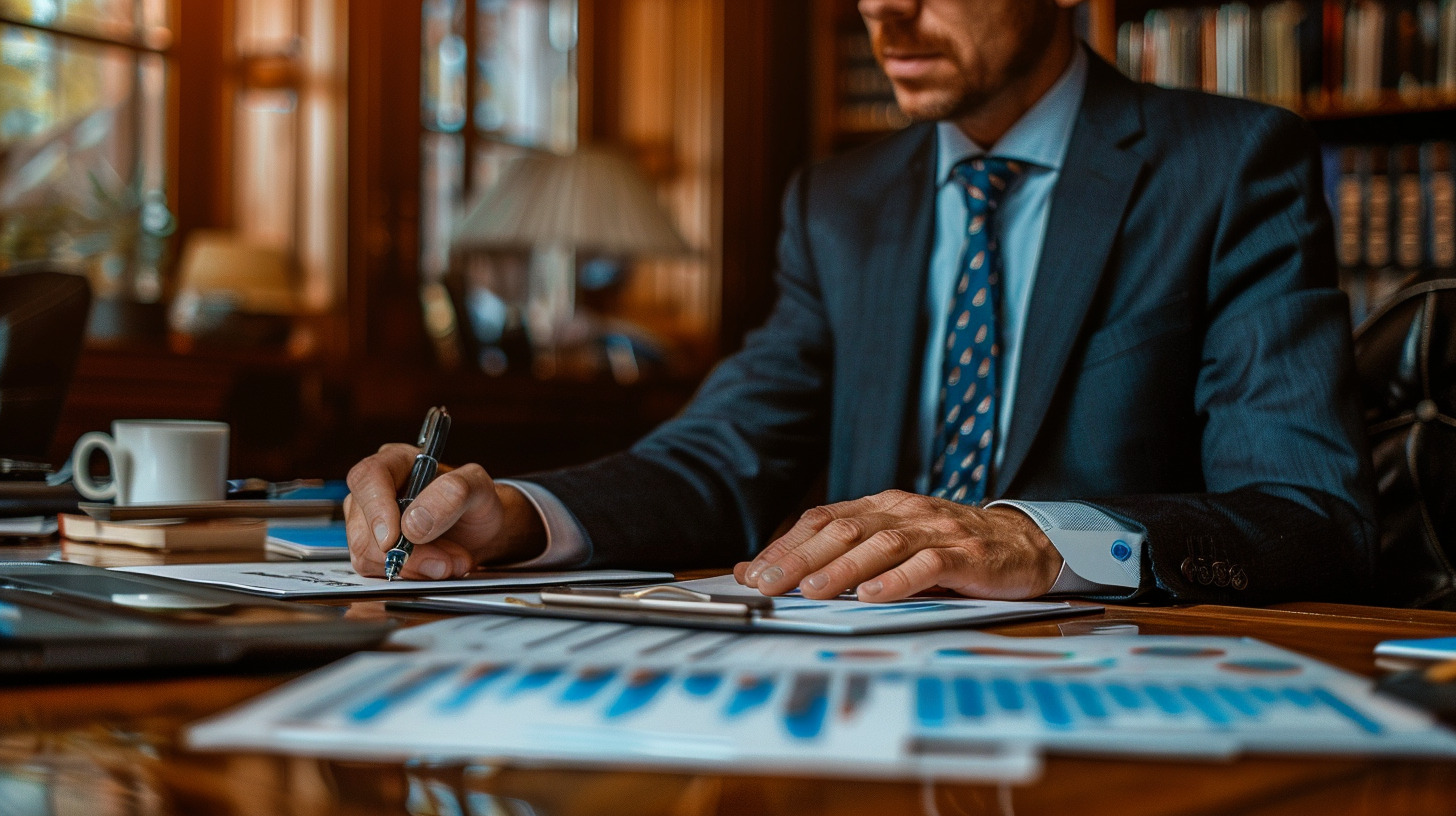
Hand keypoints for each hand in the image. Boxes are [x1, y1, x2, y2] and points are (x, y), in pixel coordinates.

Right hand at [344, 443, 545, 579]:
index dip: (376, 509)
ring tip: (449, 561)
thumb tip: (413, 523)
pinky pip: (377, 571)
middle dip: (407, 552)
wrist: (482, 531)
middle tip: (445, 561)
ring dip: (413, 567)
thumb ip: (453, 493)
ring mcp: (369, 523)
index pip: (367, 478)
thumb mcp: (479, 487)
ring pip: (367, 555)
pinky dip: (410, 575)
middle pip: (364, 526)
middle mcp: (375, 491)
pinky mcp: (373, 551)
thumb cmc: (476, 502)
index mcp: (395, 462)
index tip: (395, 538)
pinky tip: (435, 567)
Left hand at [733, 490, 1060, 601]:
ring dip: (843, 569)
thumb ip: (840, 555)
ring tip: (813, 591)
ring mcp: (938, 531)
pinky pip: (929, 565)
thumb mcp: (893, 546)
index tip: (754, 573)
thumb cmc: (949, 549)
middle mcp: (905, 512)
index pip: (823, 519)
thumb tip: (771, 571)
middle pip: (844, 529)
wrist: (1025, 544)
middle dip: (802, 558)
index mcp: (882, 506)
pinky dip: (899, 580)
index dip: (787, 545)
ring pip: (882, 544)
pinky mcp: (967, 555)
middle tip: (770, 585)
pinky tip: (874, 595)